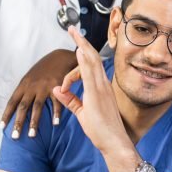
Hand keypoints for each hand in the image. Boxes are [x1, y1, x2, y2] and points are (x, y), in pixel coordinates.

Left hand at [1, 49, 77, 138]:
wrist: (59, 57)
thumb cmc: (43, 70)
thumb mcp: (30, 77)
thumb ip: (24, 90)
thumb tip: (16, 106)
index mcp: (23, 85)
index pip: (12, 102)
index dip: (6, 115)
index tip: (1, 127)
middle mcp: (32, 87)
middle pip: (23, 107)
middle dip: (18, 123)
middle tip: (15, 137)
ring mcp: (44, 87)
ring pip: (37, 107)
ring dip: (34, 122)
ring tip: (32, 135)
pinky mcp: (57, 86)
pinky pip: (56, 102)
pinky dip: (56, 114)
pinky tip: (55, 124)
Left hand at [52, 27, 130, 153]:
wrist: (114, 142)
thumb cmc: (102, 130)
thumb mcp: (82, 112)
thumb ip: (70, 100)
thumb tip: (56, 90)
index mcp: (100, 87)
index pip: (89, 66)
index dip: (79, 58)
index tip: (68, 71)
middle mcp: (102, 84)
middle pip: (92, 57)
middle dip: (82, 42)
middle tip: (73, 29)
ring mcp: (101, 88)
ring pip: (92, 62)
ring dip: (82, 46)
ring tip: (74, 33)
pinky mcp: (97, 95)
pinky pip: (90, 75)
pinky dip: (84, 62)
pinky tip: (79, 52)